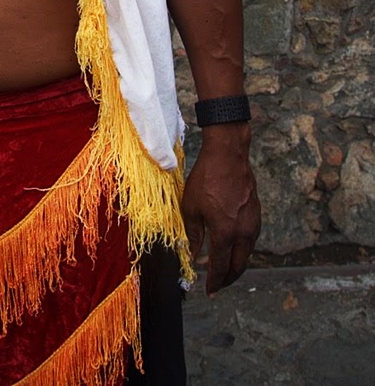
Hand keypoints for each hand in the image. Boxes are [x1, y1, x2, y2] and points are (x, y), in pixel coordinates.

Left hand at [182, 123, 260, 294]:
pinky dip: (241, 249)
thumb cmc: (206, 178)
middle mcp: (243, 233)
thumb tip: (191, 254)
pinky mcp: (256, 214)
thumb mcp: (191, 207)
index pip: (220, 267)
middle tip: (217, 286)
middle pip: (238, 266)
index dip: (214, 282)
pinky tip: (233, 247)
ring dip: (236, 265)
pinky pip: (250, 240)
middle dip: (227, 279)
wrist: (228, 155)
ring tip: (223, 269)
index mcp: (225, 233)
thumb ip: (192, 234)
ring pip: (247, 254)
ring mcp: (253, 224)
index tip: (208, 291)